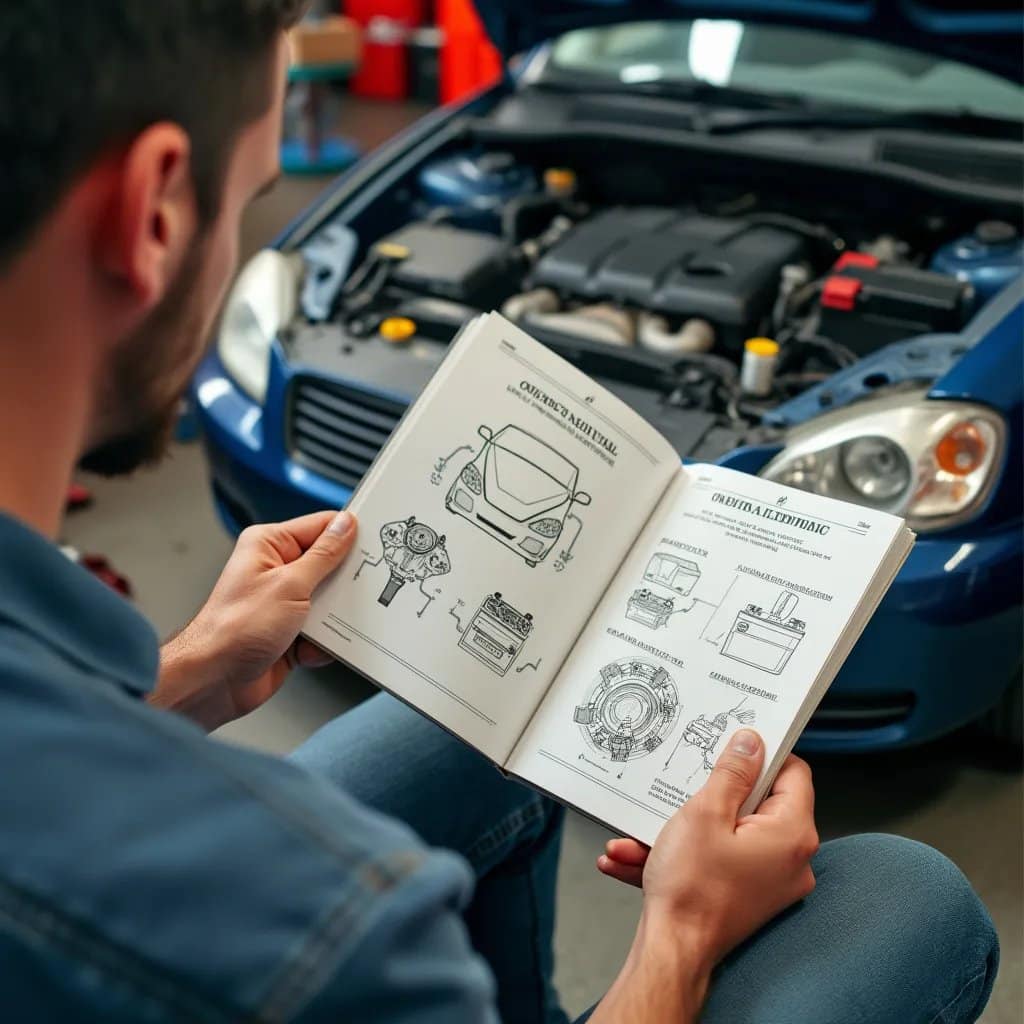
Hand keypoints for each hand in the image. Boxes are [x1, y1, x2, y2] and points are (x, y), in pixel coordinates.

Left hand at [152, 510, 356, 730]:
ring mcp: (284, 602)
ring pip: (331, 600)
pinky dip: (323, 642)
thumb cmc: (234, 629)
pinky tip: (307, 649)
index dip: (348, 534)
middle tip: (354, 591)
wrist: (214, 682)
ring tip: (322, 626)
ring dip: (333, 617)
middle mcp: (276, 570)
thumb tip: (346, 526)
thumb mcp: (290, 585)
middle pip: (330, 564)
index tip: (374, 544)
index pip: (320, 527)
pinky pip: (324, 629)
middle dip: (343, 583)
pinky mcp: (291, 631)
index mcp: (269, 546)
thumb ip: (323, 555)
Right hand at [601, 732, 817, 964]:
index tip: (733, 746)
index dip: (762, 755)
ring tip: (645, 832)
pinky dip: (684, 854)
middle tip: (684, 787)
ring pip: (728, 834)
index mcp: (791, 834)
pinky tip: (639, 855)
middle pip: (758, 803)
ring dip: (684, 828)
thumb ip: (732, 772)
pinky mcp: (748, 895)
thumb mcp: (705, 812)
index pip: (793, 773)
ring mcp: (770, 881)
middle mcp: (791, 860)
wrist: (670, 952)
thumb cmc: (691, 890)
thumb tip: (752, 742)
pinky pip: (718, 860)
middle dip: (710, 794)